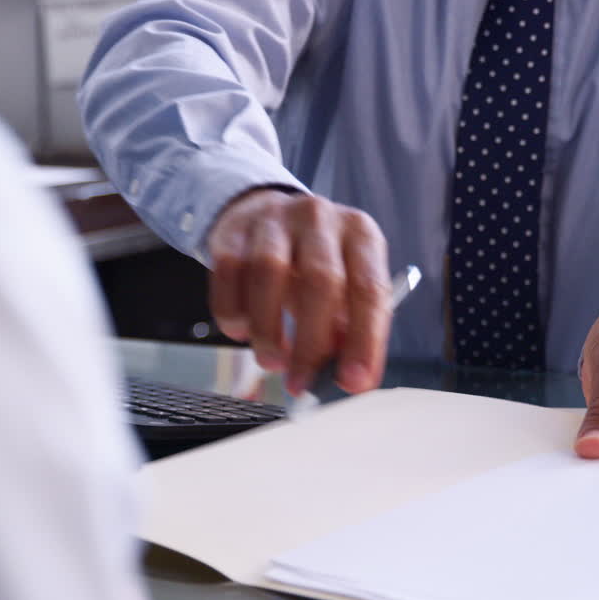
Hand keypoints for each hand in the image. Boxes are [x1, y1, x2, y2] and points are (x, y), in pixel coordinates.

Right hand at [208, 189, 391, 395]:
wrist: (269, 216)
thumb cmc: (313, 263)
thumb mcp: (343, 289)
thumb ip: (349, 330)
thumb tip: (349, 378)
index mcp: (360, 235)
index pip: (370, 289)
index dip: (364, 340)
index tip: (353, 381)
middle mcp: (320, 219)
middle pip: (320, 280)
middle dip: (311, 343)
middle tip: (301, 383)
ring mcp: (274, 219)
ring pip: (268, 272)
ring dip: (268, 330)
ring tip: (271, 361)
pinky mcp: (233, 230)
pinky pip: (228, 273)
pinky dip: (233, 312)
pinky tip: (242, 331)